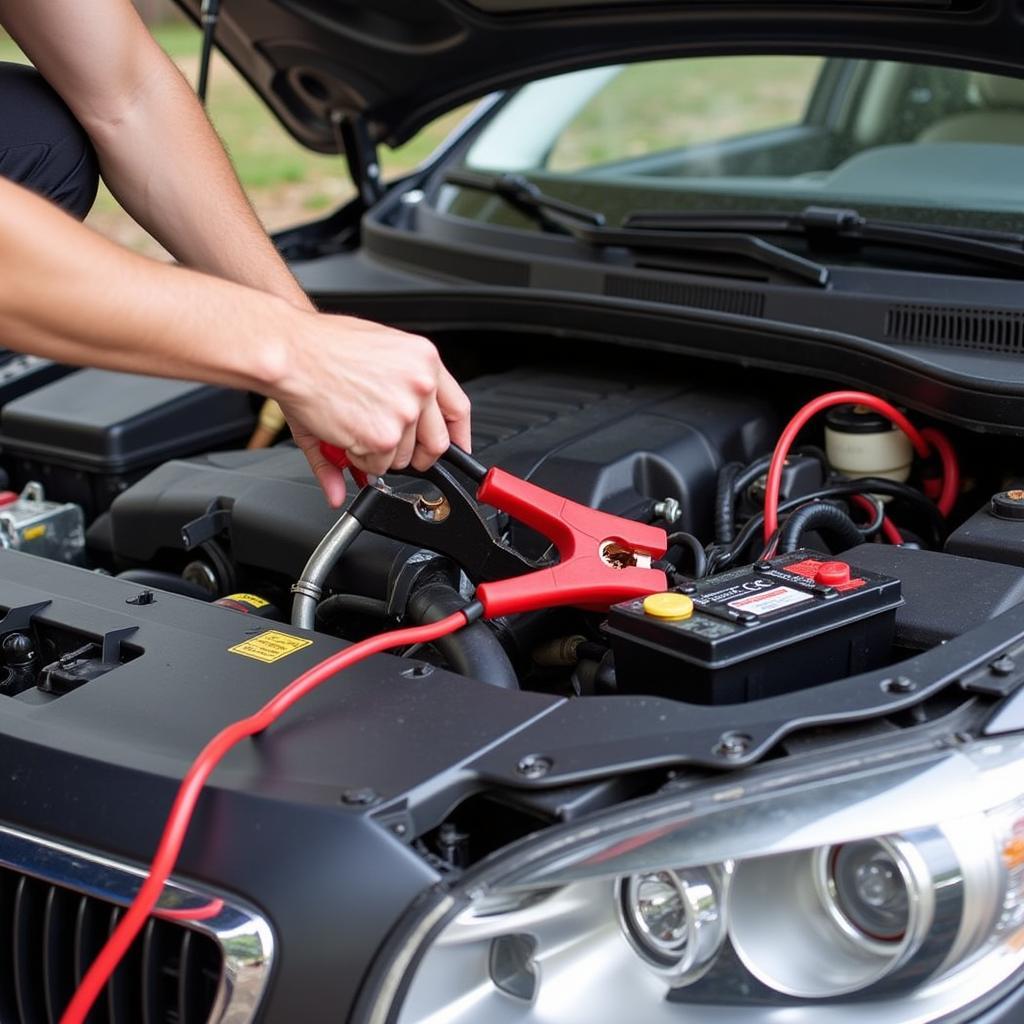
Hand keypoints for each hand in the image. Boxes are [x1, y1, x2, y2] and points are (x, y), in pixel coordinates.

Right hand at [273, 311, 471, 505]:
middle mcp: (421, 384)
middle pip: (437, 443)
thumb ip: (387, 405)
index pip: (458, 408)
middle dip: (415, 456)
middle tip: (389, 450)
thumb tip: (382, 441)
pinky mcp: (383, 437)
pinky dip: (358, 459)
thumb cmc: (321, 346)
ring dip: (378, 454)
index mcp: (424, 359)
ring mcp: (405, 413)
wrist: (290, 351)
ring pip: (403, 458)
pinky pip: (377, 467)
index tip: (456, 449)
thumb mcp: (366, 365)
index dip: (458, 436)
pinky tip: (343, 431)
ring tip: (353, 426)